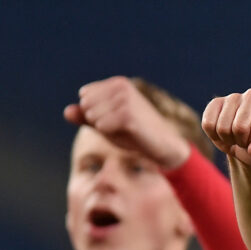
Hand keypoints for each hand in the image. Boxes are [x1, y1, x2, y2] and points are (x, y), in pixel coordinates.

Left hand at [64, 76, 190, 168]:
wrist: (163, 145)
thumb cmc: (135, 133)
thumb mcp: (106, 123)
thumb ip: (85, 117)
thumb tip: (66, 111)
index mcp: (117, 83)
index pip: (84, 97)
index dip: (95, 113)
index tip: (116, 118)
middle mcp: (122, 87)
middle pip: (86, 106)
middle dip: (98, 121)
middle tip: (121, 126)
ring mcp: (126, 100)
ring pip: (93, 117)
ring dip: (105, 129)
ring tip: (126, 130)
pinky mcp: (128, 116)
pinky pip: (101, 127)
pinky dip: (110, 134)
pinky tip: (128, 133)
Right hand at [202, 89, 250, 166]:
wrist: (248, 146)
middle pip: (240, 127)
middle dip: (242, 141)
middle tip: (247, 140)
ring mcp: (233, 96)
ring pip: (223, 127)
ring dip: (229, 140)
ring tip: (237, 137)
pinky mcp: (215, 102)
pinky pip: (208, 124)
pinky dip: (214, 136)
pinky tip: (224, 134)